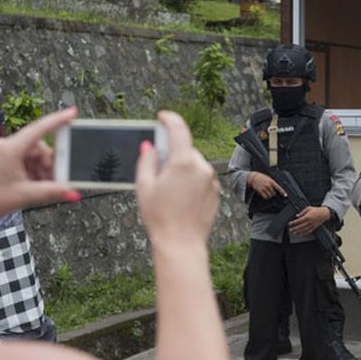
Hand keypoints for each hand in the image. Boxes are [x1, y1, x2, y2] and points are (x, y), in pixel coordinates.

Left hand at [0, 107, 77, 219]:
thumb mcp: (24, 196)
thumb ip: (52, 192)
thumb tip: (72, 192)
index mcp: (9, 149)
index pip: (39, 129)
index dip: (58, 120)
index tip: (72, 113)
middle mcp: (5, 147)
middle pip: (39, 147)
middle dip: (50, 164)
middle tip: (58, 179)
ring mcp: (3, 153)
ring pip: (33, 156)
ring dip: (42, 170)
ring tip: (43, 187)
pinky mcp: (2, 160)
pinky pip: (25, 161)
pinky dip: (33, 172)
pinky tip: (34, 185)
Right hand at [135, 111, 219, 246]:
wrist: (181, 242)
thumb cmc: (160, 217)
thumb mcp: (144, 186)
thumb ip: (147, 161)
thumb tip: (150, 146)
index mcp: (183, 163)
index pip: (179, 129)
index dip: (169, 119)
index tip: (163, 117)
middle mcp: (202, 167)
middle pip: (185, 150)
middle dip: (172, 154)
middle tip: (158, 168)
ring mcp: (211, 180)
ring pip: (194, 164)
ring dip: (183, 168)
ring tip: (169, 190)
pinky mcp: (216, 190)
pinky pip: (202, 178)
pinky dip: (192, 180)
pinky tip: (181, 197)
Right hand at [247, 171, 285, 198]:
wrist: (253, 177)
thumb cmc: (261, 177)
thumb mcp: (268, 178)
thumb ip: (272, 183)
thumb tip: (275, 189)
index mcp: (271, 181)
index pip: (279, 188)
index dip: (283, 192)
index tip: (285, 195)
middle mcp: (268, 185)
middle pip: (274, 193)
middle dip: (273, 193)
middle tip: (270, 191)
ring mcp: (264, 188)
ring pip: (270, 196)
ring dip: (269, 196)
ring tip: (266, 192)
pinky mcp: (260, 191)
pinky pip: (265, 197)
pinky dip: (265, 197)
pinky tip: (264, 194)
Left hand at [289, 206, 330, 235]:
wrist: (324, 213)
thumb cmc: (317, 210)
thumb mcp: (308, 208)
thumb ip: (302, 212)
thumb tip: (297, 215)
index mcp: (307, 216)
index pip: (298, 221)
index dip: (293, 223)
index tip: (290, 223)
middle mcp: (309, 222)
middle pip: (300, 226)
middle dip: (295, 229)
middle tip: (290, 230)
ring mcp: (312, 225)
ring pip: (304, 230)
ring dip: (298, 232)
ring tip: (294, 232)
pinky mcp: (314, 227)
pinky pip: (308, 231)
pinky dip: (304, 233)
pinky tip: (300, 234)